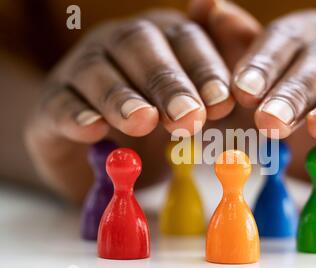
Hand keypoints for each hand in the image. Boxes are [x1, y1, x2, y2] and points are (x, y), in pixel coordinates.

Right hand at [25, 9, 235, 202]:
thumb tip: (233, 73)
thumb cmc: (157, 124)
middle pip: (141, 46)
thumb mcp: (194, 106)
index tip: (223, 102)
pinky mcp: (52, 104)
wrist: (102, 150)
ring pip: (98, 71)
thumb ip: (214, 86)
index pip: (186, 39)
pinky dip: (76, 114)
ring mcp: (81, 71)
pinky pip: (60, 104)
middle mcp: (120, 45)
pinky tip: (93, 129)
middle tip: (188, 116)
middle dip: (168, 82)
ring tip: (143, 121)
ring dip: (122, 97)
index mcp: (162, 40)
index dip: (205, 69)